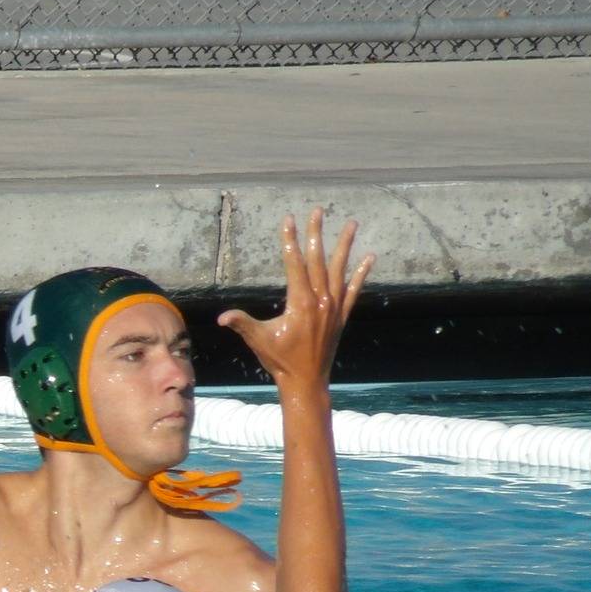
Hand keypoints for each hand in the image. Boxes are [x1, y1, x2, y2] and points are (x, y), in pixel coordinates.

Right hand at [217, 207, 373, 389]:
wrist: (306, 380)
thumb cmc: (280, 360)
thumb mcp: (258, 339)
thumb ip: (242, 324)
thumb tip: (222, 317)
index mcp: (300, 302)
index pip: (295, 264)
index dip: (290, 241)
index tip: (289, 220)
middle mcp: (320, 300)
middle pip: (319, 260)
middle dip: (316, 233)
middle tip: (318, 211)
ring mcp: (333, 307)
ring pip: (340, 270)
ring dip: (345, 246)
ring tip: (351, 224)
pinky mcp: (341, 315)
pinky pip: (353, 290)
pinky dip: (361, 273)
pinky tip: (368, 258)